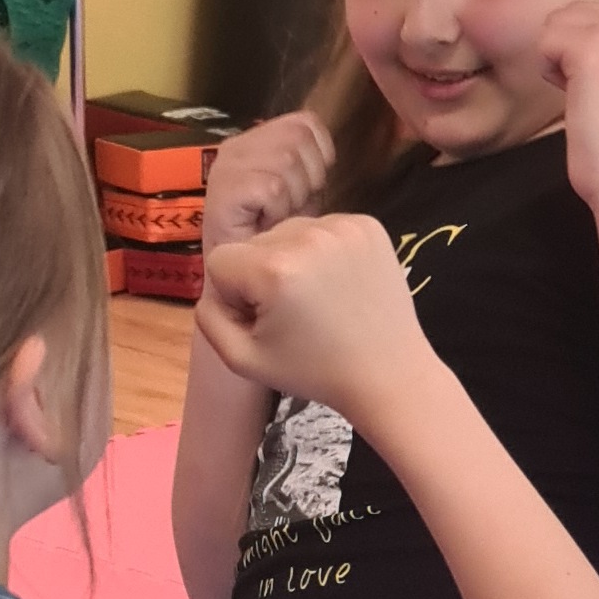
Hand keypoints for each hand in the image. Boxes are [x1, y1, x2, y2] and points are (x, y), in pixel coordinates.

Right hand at [196, 213, 430, 426]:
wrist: (389, 373)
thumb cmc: (315, 371)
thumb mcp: (243, 360)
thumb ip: (208, 318)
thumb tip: (213, 287)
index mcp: (274, 269)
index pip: (219, 261)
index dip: (234, 296)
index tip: (264, 321)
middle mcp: (307, 236)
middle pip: (254, 243)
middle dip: (262, 276)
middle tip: (296, 314)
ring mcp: (342, 227)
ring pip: (288, 232)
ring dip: (292, 260)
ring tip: (319, 299)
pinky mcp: (368, 224)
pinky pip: (322, 228)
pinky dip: (323, 253)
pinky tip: (340, 284)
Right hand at [201, 109, 333, 254]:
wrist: (245, 283)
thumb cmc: (278, 241)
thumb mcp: (303, 192)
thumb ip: (313, 163)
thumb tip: (329, 148)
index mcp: (257, 140)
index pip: (306, 123)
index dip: (319, 159)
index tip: (305, 193)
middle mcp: (237, 147)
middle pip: (298, 136)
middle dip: (309, 177)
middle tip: (292, 210)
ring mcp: (226, 167)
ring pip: (287, 158)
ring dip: (294, 197)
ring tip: (280, 220)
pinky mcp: (222, 190)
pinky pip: (273, 187)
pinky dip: (278, 213)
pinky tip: (266, 229)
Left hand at [541, 1, 598, 206]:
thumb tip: (574, 39)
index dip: (588, 53)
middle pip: (577, 12)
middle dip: (571, 51)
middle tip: (593, 98)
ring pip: (558, 23)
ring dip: (558, 60)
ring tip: (585, 97)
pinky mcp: (592, 47)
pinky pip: (545, 41)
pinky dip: (549, 72)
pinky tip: (574, 99)